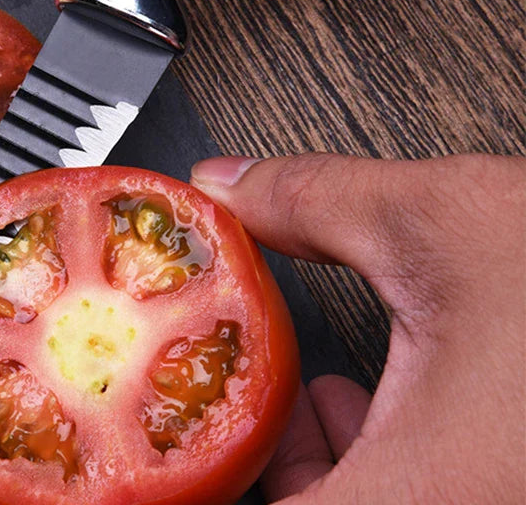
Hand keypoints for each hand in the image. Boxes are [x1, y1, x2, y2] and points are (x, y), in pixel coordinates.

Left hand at [190, 153, 524, 502]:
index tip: (167, 443)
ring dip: (323, 468)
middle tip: (238, 398)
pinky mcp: (512, 494)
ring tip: (307, 397)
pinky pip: (419, 503)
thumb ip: (308, 199)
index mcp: (426, 492)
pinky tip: (377, 407)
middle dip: (262, 460)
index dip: (199, 483)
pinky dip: (382, 470)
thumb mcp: (431, 221)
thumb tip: (228, 186)